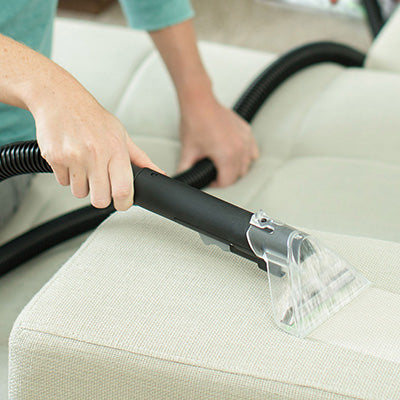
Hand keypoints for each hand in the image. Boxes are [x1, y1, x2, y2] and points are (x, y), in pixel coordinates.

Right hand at [33, 75, 162, 210]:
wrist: (60, 98)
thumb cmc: (93, 117)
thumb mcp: (121, 135)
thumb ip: (140, 158)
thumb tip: (159, 173)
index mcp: (115, 149)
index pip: (123, 190)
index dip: (124, 203)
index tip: (123, 202)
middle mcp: (95, 154)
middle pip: (100, 200)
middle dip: (102, 197)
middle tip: (102, 184)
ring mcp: (73, 157)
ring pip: (80, 193)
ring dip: (83, 186)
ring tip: (85, 166)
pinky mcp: (54, 158)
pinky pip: (63, 182)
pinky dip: (67, 176)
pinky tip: (71, 160)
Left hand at [178, 98, 258, 186]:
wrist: (199, 102)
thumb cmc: (195, 121)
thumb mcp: (188, 150)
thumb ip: (185, 168)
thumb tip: (181, 177)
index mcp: (226, 155)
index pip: (227, 181)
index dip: (216, 184)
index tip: (211, 180)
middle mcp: (239, 148)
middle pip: (238, 174)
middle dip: (226, 176)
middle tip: (214, 172)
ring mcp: (245, 139)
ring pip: (247, 164)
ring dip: (237, 167)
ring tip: (224, 164)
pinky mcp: (246, 131)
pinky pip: (252, 151)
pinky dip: (245, 155)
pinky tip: (235, 153)